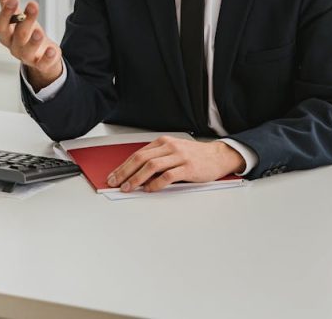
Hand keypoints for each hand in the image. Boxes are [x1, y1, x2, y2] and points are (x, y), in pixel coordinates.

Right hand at [0, 0, 62, 88]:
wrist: (38, 56)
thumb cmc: (23, 32)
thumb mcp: (15, 16)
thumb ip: (7, 0)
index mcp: (5, 34)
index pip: (1, 25)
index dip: (6, 13)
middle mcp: (14, 46)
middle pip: (18, 34)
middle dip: (25, 20)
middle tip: (33, 4)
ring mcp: (27, 56)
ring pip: (28, 50)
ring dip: (34, 40)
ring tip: (39, 31)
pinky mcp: (41, 64)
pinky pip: (43, 63)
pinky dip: (48, 57)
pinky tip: (52, 49)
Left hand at [106, 136, 243, 192]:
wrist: (218, 156)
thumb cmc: (194, 156)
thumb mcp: (173, 152)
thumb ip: (157, 159)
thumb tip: (135, 174)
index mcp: (164, 142)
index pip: (138, 154)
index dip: (123, 166)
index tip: (114, 176)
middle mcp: (170, 147)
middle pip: (141, 159)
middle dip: (125, 172)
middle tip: (115, 183)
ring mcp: (179, 157)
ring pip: (152, 166)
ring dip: (137, 178)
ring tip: (129, 188)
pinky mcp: (188, 168)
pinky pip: (168, 176)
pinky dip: (156, 184)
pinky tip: (149, 189)